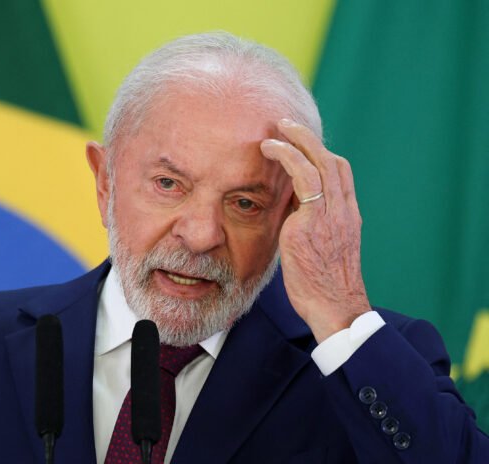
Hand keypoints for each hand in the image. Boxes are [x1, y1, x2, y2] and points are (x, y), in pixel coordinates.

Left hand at [260, 119, 370, 342]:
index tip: (304, 145)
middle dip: (310, 138)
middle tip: (288, 125)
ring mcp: (328, 216)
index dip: (323, 154)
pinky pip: (302, 178)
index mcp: (348, 217)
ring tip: (277, 129)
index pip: (341, 174)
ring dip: (298, 140)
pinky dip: (287, 157)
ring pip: (320, 163)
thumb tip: (290, 212)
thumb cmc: (324, 286)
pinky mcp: (310, 223)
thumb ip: (311, 226)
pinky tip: (269, 149)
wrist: (334, 308)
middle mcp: (342, 211)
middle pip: (333, 161)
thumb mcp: (324, 251)